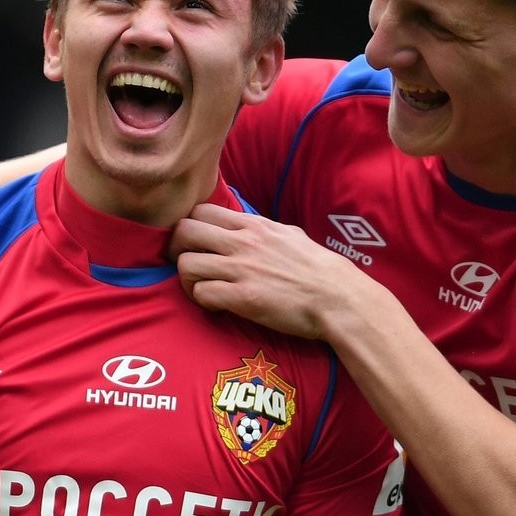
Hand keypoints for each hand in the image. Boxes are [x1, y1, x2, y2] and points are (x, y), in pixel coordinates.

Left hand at [171, 205, 365, 339]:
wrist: (339, 297)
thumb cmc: (319, 269)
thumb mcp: (290, 235)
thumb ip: (265, 230)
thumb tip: (253, 227)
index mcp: (254, 226)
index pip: (201, 210)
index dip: (190, 227)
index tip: (197, 245)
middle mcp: (243, 243)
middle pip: (184, 231)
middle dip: (177, 250)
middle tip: (188, 266)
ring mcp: (242, 269)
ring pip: (186, 264)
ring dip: (187, 280)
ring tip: (202, 289)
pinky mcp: (243, 298)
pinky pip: (202, 293)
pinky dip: (202, 300)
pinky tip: (217, 305)